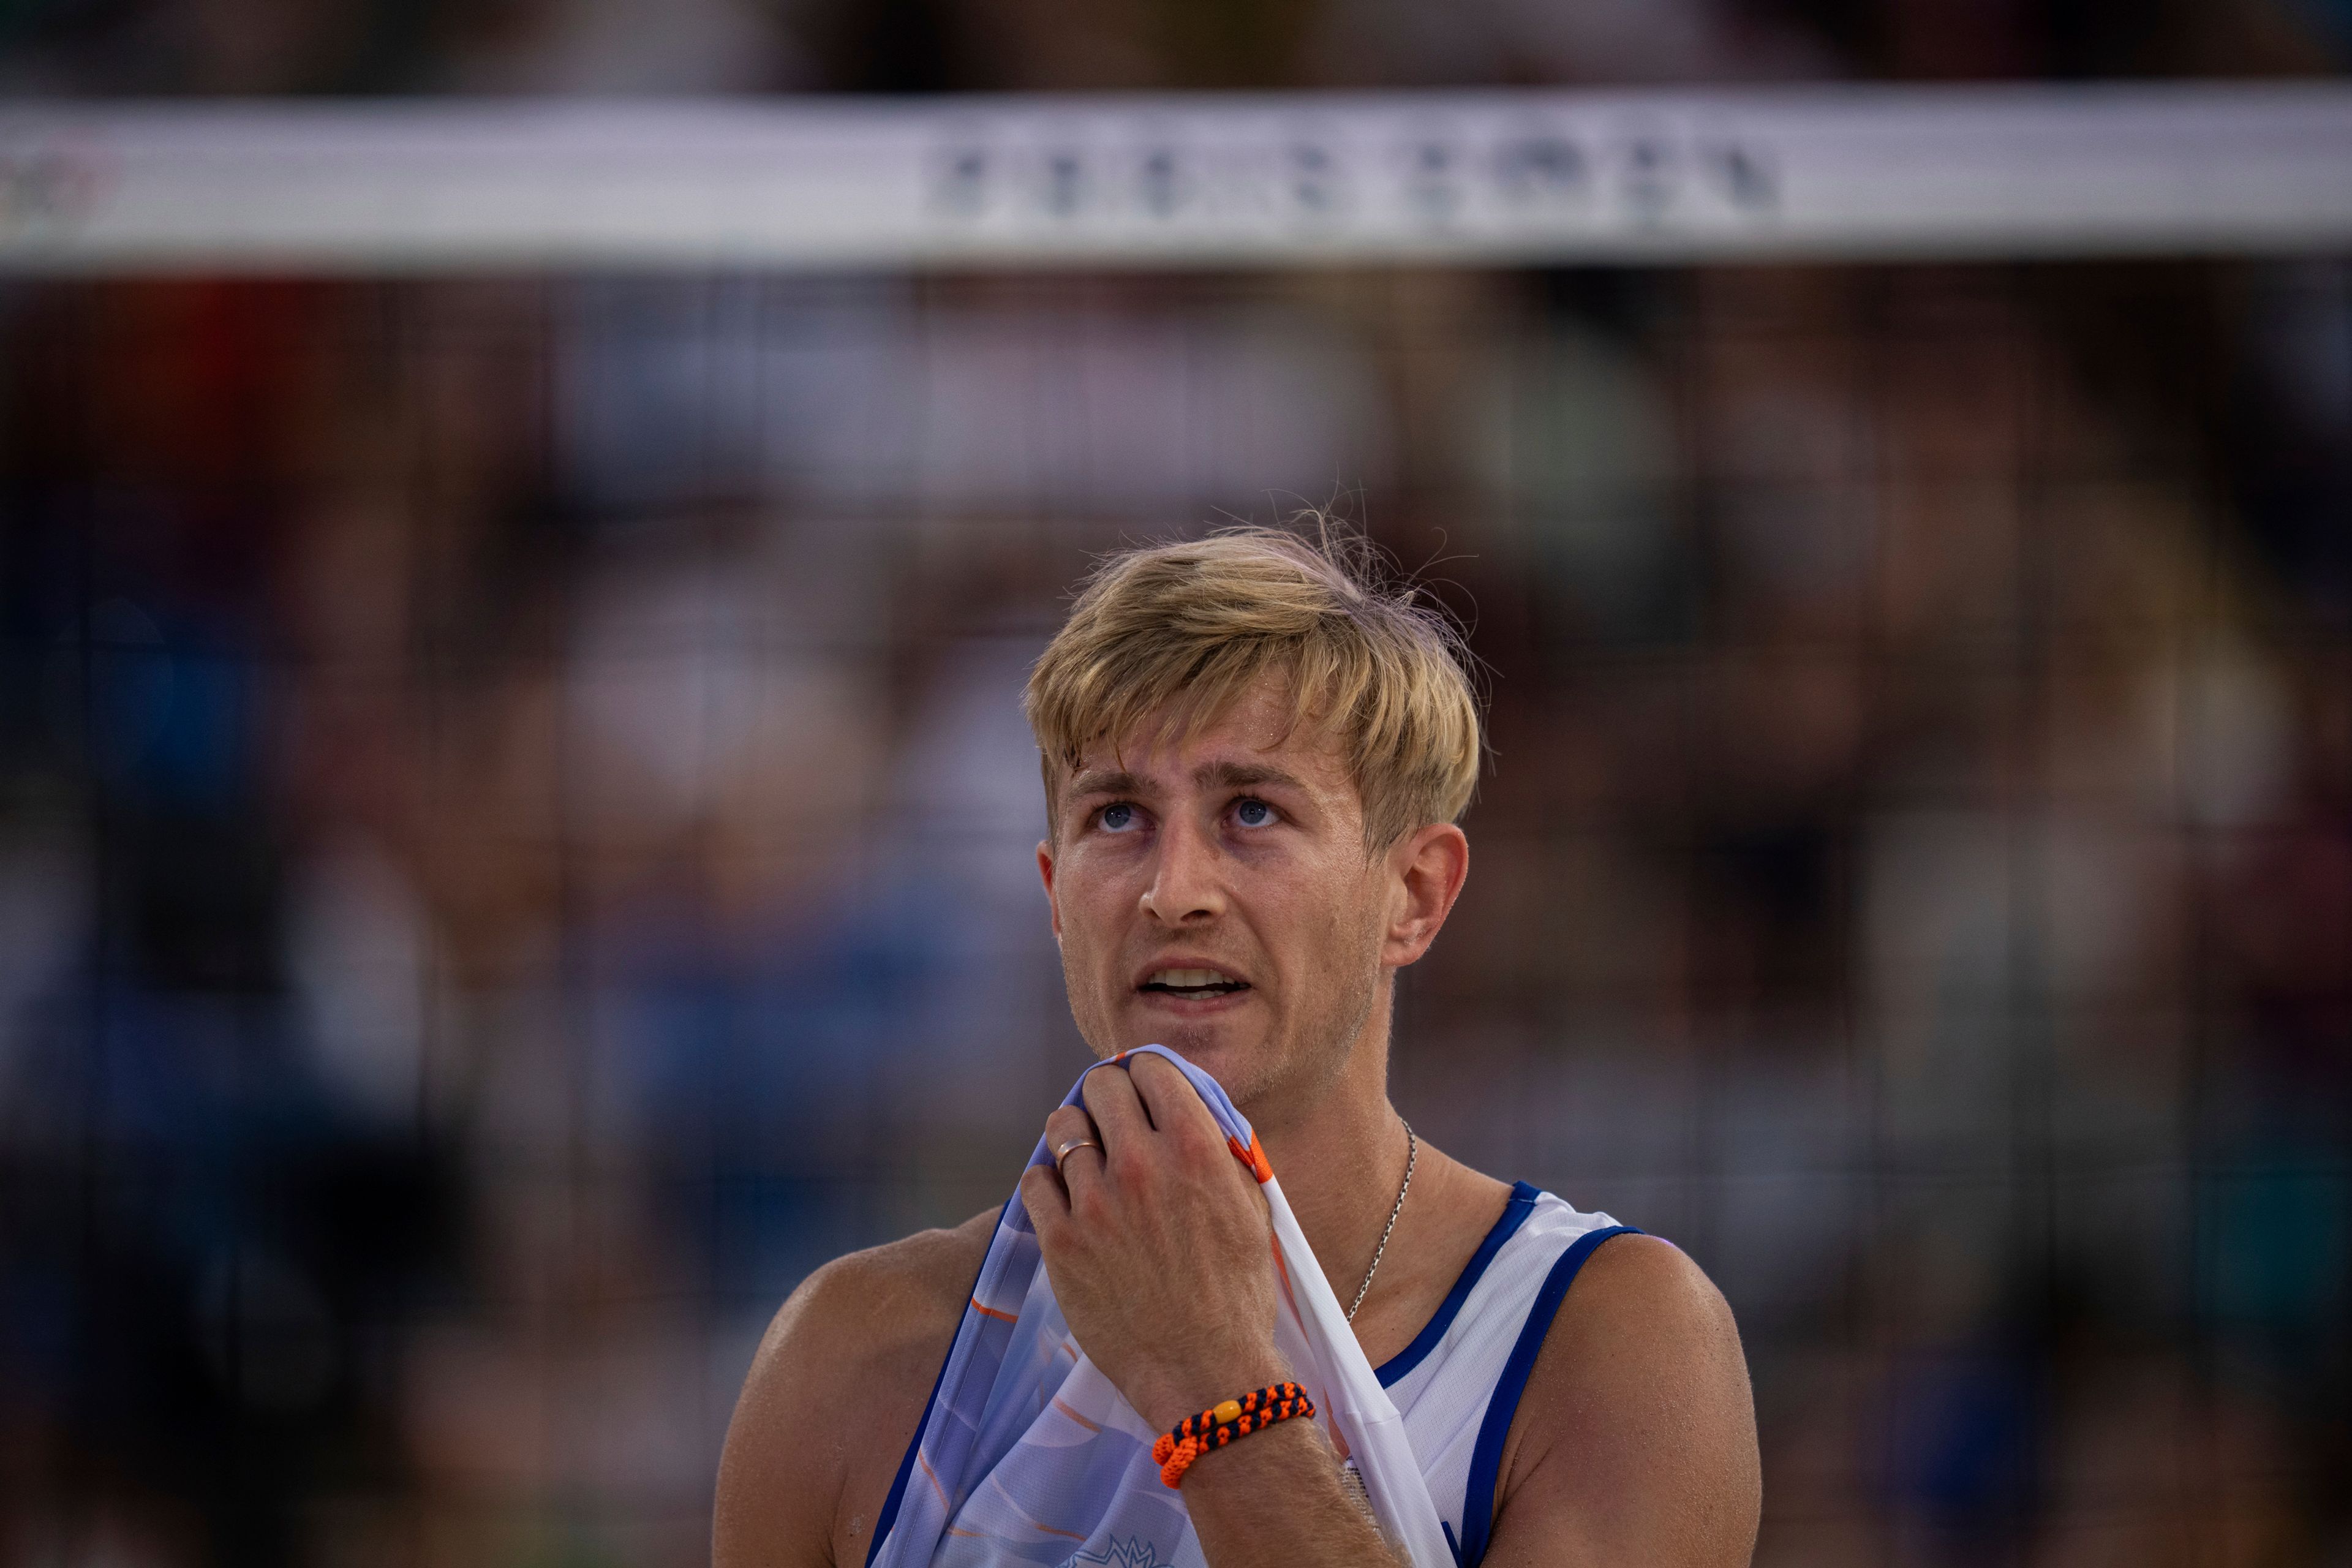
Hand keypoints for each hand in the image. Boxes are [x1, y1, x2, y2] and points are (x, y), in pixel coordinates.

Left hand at [1018, 1054, 1288, 1431]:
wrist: (1205, 1372)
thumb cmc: (1237, 1293)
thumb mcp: (1250, 1207)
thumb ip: (1218, 1149)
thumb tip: (1187, 1106)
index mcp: (1196, 1149)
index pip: (1152, 1067)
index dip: (1144, 1074)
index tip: (1140, 1090)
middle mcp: (1142, 1165)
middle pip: (1100, 1085)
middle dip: (1105, 1096)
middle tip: (1110, 1120)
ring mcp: (1096, 1203)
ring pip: (1061, 1127)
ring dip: (1074, 1135)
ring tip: (1085, 1158)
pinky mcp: (1062, 1242)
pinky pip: (1035, 1180)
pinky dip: (1049, 1182)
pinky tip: (1068, 1199)